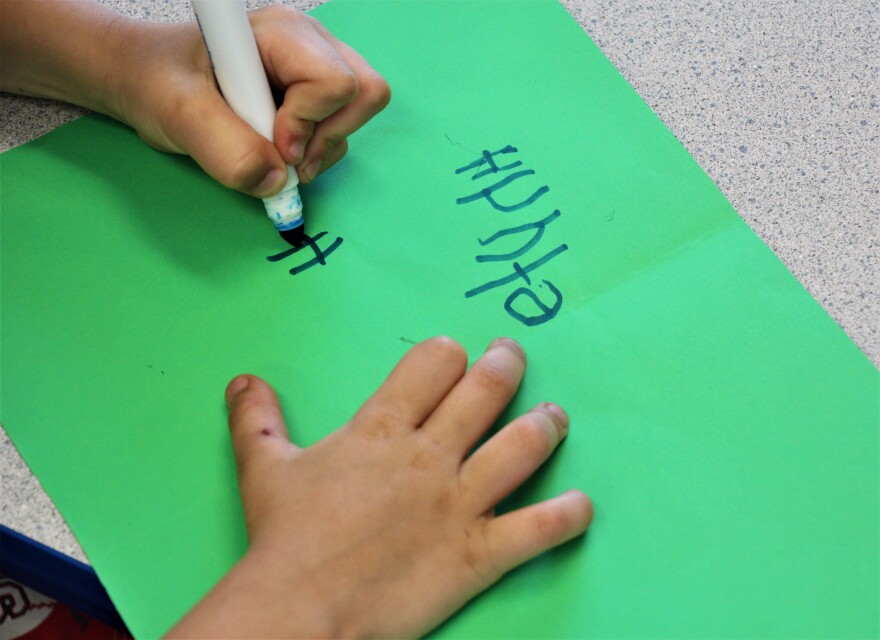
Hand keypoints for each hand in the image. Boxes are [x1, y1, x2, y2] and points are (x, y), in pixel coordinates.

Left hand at [0, 2, 389, 197]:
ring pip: (356, 117)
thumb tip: (275, 183)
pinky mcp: (315, 94)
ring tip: (272, 153)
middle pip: (364, 94)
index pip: (336, 82)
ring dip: (319, 150)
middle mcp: (310, 44)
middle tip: (284, 156)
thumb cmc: (159, 81)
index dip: (309, 123)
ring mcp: (316, 68)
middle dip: (328, 137)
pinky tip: (277, 150)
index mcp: (281, 33)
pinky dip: (314, 153)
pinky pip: (339, 130)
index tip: (273, 144)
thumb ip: (226, 150)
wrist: (149, 80)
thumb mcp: (180, 115)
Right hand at [166, 337, 592, 638]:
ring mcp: (458, 503)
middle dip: (505, 368)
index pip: (432, 364)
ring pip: (520, 448)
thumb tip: (243, 379)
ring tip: (556, 416)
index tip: (456, 354)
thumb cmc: (284, 536)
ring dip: (545, 427)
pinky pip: (536, 530)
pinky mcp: (476, 554)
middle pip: (484, 393)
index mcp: (382, 428)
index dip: (448, 353)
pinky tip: (584, 506)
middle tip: (514, 358)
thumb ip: (256, 418)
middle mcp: (429, 455)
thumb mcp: (263, 467)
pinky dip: (566, 517)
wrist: (299, 609)